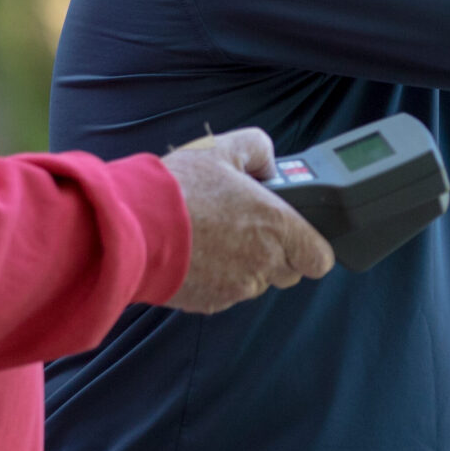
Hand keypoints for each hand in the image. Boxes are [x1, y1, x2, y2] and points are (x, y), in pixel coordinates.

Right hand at [161, 128, 335, 313]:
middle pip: (289, 271)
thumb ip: (258, 149)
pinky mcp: (210, 302)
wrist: (129, 227)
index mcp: (278, 226)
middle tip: (247, 228)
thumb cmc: (177, 189)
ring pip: (256, 283)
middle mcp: (264, 261)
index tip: (296, 235)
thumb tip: (269, 164)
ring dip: (244, 266)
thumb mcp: (222, 148)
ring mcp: (237, 287)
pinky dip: (217, 279)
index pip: (320, 258)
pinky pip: (226, 293)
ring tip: (215, 238)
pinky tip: (196, 255)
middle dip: (275, 253)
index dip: (311, 248)